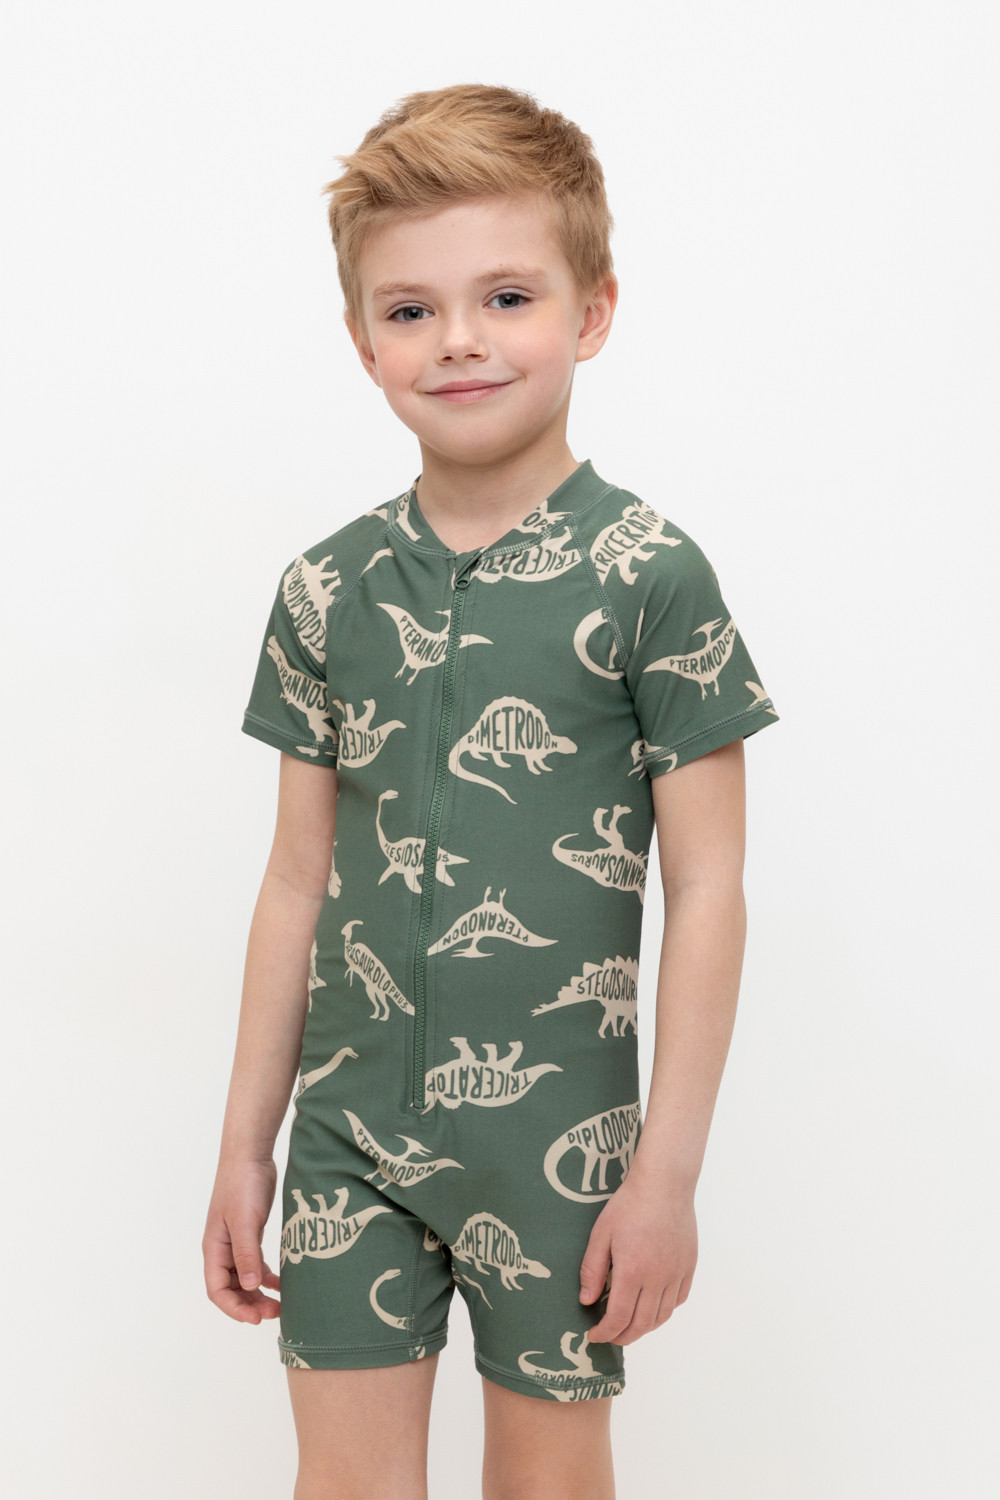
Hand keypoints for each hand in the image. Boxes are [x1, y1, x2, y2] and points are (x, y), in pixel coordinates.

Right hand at [203, 1157, 280, 1323]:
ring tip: (280, 1305)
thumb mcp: (244, 1220)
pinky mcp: (251, 1234)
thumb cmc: (242, 1185)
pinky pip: (256, 1265)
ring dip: (259, 1295)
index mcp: (213, 1249)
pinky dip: (267, 1277)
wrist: (250, 1156)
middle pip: (232, 1289)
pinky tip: (281, 1284)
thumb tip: (251, 1287)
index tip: (255, 1318)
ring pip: (245, 1280)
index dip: (234, 1308)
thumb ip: (246, 1254)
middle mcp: (222, 1250)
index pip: (217, 1290)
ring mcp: (236, 1243)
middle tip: (274, 1313)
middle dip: (250, 1305)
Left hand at [579, 1170, 696, 1344]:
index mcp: (632, 1272)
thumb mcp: (601, 1234)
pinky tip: (653, 1306)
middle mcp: (657, 1279)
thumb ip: (593, 1270)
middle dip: (623, 1336)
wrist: (664, 1185)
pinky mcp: (689, 1266)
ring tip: (629, 1325)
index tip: (594, 1335)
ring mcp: (676, 1274)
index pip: (619, 1318)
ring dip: (644, 1328)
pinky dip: (664, 1311)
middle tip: (610, 1336)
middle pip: (642, 1324)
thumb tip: (586, 1301)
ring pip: (662, 1316)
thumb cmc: (629, 1205)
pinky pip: (679, 1300)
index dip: (605, 1333)